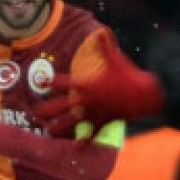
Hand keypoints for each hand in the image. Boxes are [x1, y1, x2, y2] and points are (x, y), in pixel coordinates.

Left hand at [34, 39, 163, 134]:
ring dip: (58, 127)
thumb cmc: (129, 75)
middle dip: (46, 109)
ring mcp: (92, 113)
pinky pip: (91, 134)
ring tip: (47, 130)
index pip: (62, 82)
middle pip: (60, 106)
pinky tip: (76, 149)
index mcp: (85, 84)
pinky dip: (84, 142)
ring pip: (70, 123)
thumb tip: (101, 30)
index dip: (50, 82)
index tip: (40, 82)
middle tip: (35, 112)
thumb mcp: (115, 60)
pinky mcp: (102, 122)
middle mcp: (85, 100)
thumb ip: (105, 46)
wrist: (144, 94)